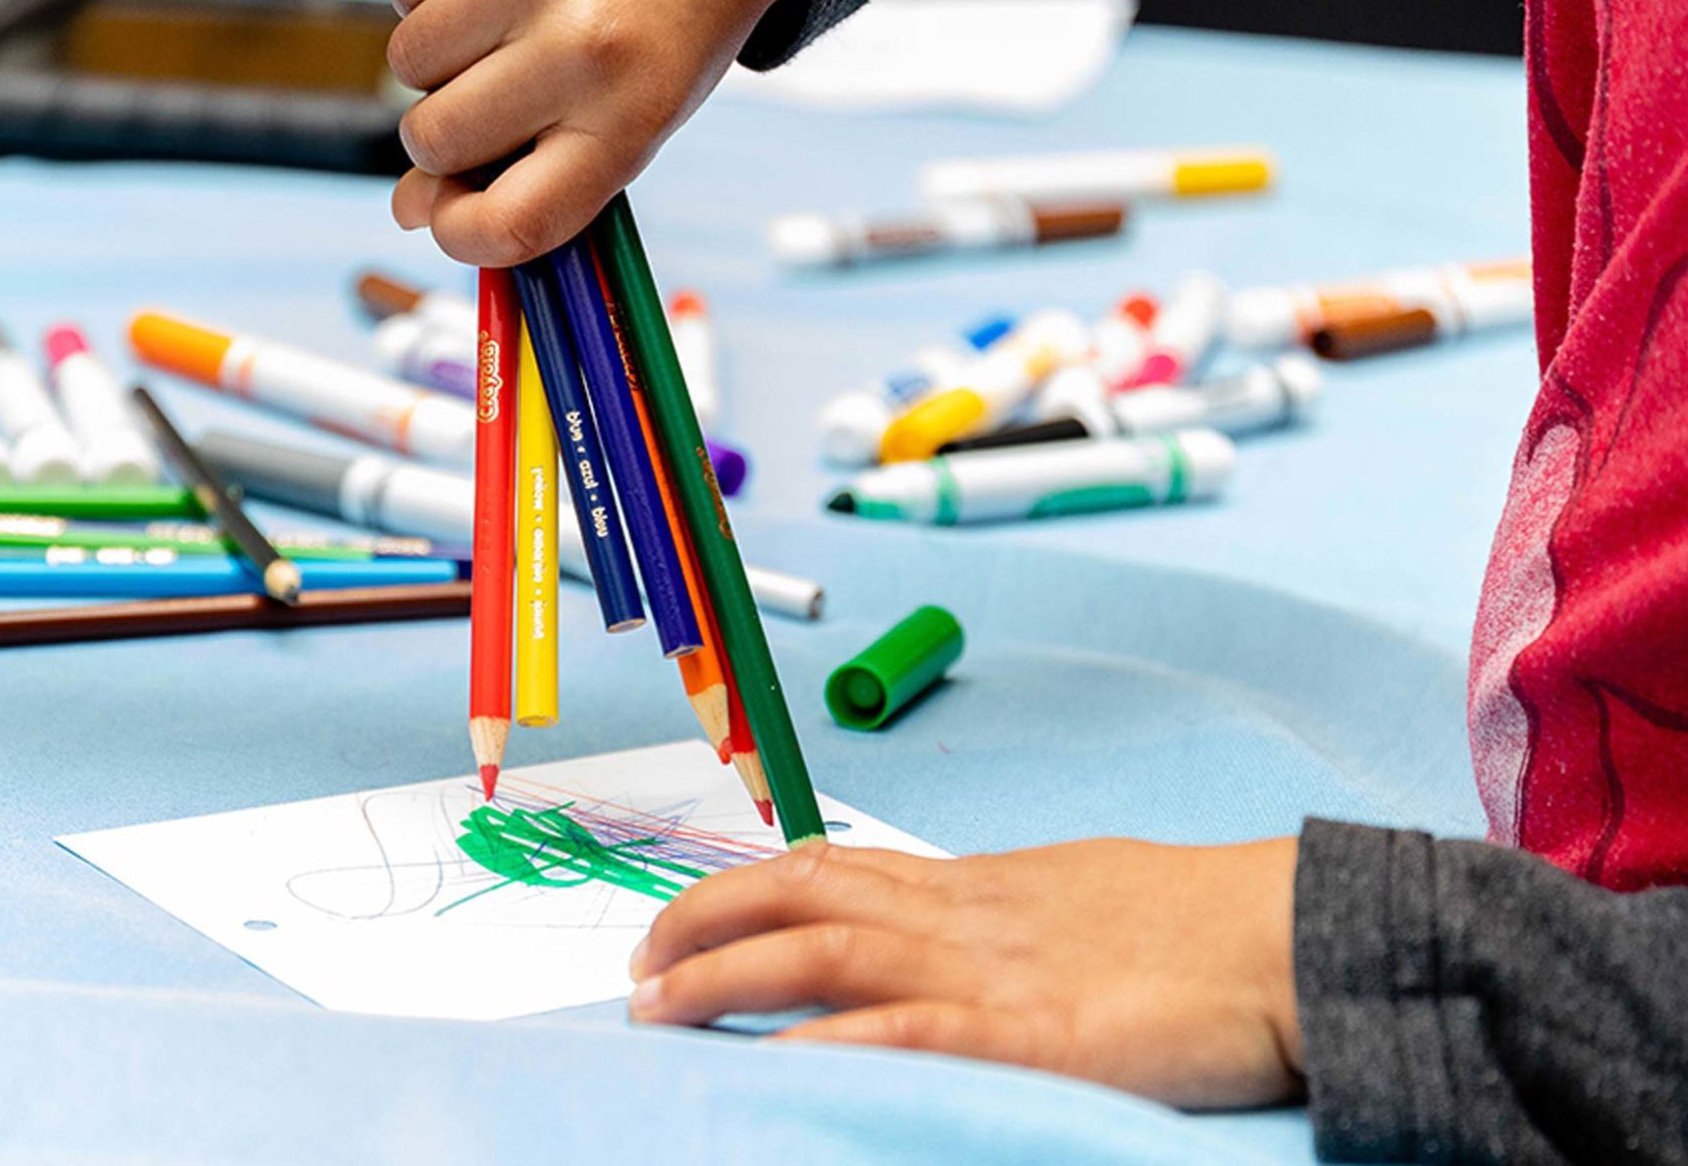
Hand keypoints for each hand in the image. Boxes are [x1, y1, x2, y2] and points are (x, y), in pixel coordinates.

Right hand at [384, 0, 777, 264]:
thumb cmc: (659, 42)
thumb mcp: (626, 122)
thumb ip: (532, 177)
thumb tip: (409, 211)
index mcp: (627, 122)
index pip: (513, 222)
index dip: (461, 236)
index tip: (451, 221)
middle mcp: (581, 53)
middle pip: (434, 140)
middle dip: (442, 135)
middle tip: (495, 104)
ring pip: (407, 62)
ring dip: (435, 62)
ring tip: (500, 41)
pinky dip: (430, 4)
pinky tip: (491, 3)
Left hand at [628, 836, 1305, 1109]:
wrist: (1287, 934)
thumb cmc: (1195, 923)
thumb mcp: (1075, 898)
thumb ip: (998, 914)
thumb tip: (940, 927)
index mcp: (975, 884)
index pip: (832, 865)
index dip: (742, 888)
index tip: (684, 919)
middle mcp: (963, 913)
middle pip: (803, 895)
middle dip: (703, 925)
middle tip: (640, 968)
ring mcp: (990, 969)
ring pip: (827, 949)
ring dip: (727, 976)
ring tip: (656, 1008)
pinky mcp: (1031, 1032)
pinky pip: (907, 1031)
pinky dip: (830, 1042)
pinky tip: (771, 1062)